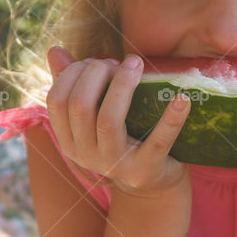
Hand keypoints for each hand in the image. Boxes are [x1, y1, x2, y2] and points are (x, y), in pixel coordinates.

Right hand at [46, 46, 190, 196]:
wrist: (151, 184)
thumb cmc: (122, 138)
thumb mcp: (96, 115)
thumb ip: (75, 84)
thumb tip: (55, 51)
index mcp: (69, 140)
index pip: (57, 100)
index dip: (73, 73)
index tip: (94, 62)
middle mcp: (86, 155)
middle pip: (79, 106)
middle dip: (96, 73)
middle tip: (118, 62)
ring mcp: (115, 165)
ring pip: (108, 120)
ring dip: (123, 84)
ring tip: (136, 64)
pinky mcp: (146, 169)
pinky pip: (158, 141)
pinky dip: (171, 119)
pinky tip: (182, 98)